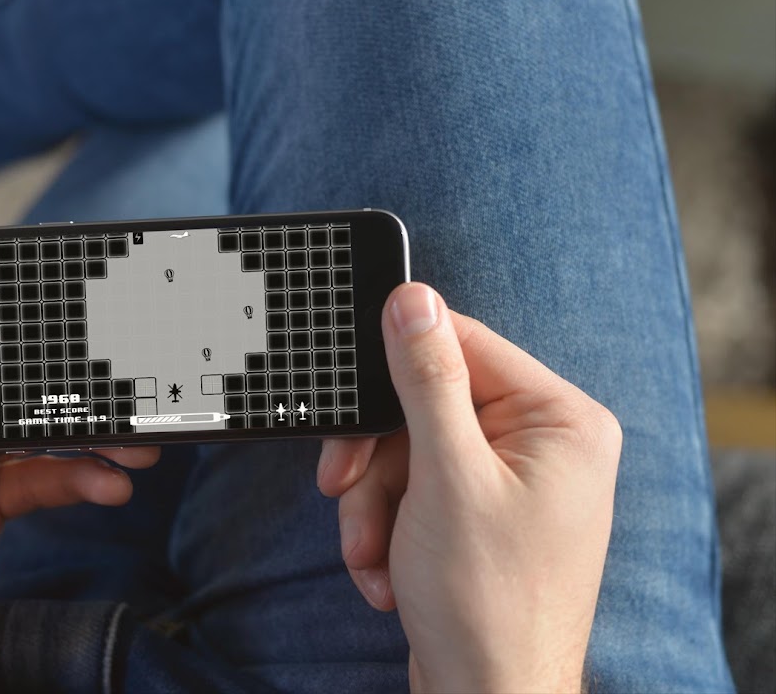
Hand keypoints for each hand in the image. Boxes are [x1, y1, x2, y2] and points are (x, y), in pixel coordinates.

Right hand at [317, 283, 620, 692]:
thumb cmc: (487, 601)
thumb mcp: (447, 476)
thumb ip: (428, 380)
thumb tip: (413, 298)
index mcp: (559, 421)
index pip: (465, 345)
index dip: (399, 363)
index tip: (350, 388)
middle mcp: (541, 444)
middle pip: (427, 402)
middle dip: (378, 458)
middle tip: (341, 486)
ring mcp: (509, 481)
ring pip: (409, 450)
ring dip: (374, 502)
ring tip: (369, 554)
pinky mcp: (478, 514)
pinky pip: (414, 489)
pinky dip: (386, 527)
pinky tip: (385, 573)